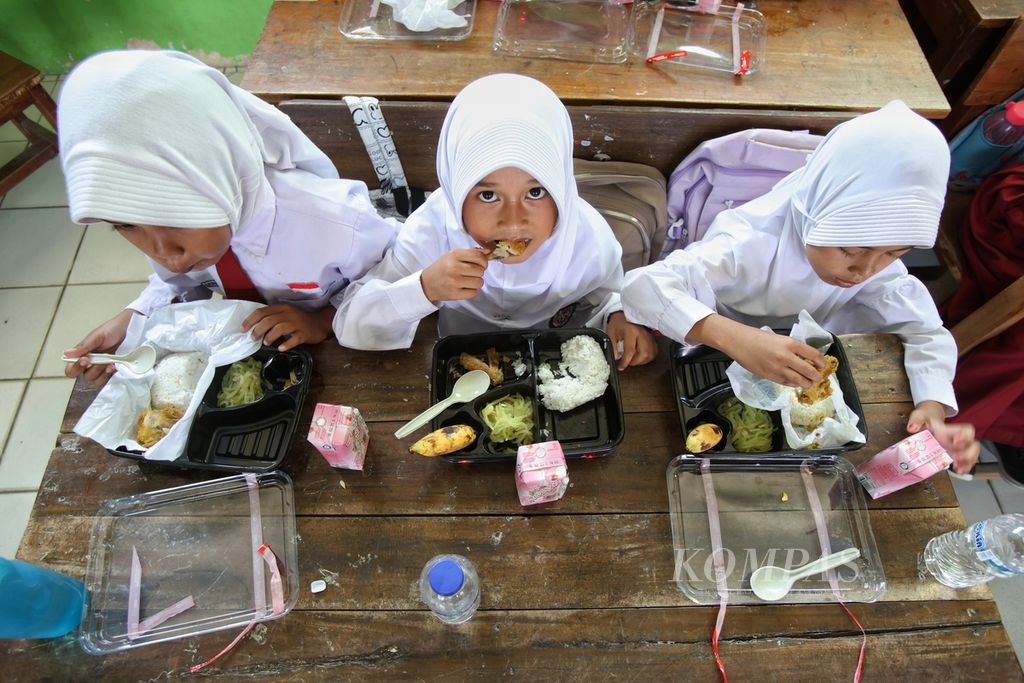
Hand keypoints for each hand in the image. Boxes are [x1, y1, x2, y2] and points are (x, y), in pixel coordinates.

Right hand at [62, 309, 134, 386]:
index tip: (85, 360)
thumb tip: (67, 353)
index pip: (71, 369)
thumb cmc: (112, 330)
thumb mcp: (97, 335)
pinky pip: (107, 380)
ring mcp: (101, 368)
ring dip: (102, 373)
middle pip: (84, 377)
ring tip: (110, 363)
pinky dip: (110, 375)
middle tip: (102, 361)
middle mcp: (90, 363)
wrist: (130, 329)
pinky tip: (115, 367)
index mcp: (82, 355)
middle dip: (94, 370)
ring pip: (96, 380)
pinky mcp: (111, 371)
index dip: (76, 368)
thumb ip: (84, 346)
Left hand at [241, 304, 334, 351]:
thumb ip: (271, 318)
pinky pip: (294, 339)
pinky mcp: (304, 334)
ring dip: (270, 336)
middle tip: (252, 338)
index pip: (262, 311)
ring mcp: (297, 324)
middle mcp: (288, 314)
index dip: (250, 320)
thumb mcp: (284, 314)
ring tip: (266, 343)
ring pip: (280, 328)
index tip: (242, 329)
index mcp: (281, 308)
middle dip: (258, 330)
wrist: (319, 323)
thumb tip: (253, 328)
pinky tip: (281, 348)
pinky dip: (286, 344)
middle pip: (269, 320)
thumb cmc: (298, 320)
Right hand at [420, 249, 488, 302]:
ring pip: (479, 282)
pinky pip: (474, 293)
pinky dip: (471, 291)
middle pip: (480, 271)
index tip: (481, 264)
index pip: (478, 256)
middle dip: (479, 273)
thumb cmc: (442, 268)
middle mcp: (454, 267)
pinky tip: (464, 288)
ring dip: (476, 282)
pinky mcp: (454, 294)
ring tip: (468, 281)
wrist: (427, 283)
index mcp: (454, 255)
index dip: (484, 261)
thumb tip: (488, 252)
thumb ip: (471, 253)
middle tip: (470, 273)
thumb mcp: (453, 255)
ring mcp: (454, 281)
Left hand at [607, 312, 657, 369]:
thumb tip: (615, 357)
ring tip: (633, 359)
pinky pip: (654, 351)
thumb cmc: (618, 323)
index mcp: (631, 331)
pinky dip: (648, 357)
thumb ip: (612, 345)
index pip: (630, 350)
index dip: (625, 361)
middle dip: (635, 362)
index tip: (621, 366)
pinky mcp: (652, 339)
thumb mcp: (611, 333)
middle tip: (628, 362)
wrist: (625, 316)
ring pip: (651, 354)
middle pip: (644, 354)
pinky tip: (640, 356)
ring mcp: (648, 336)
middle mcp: (642, 334)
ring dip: (642, 361)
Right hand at [697, 316, 824, 387]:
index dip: (821, 362)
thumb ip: (792, 348)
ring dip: (807, 383)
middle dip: (816, 376)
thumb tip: (805, 358)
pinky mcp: (770, 376)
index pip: (814, 355)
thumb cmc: (758, 337)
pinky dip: (794, 383)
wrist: (739, 342)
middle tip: (818, 378)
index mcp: (791, 344)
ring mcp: (779, 368)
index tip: (823, 365)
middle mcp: (787, 357)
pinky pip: (787, 383)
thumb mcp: (779, 338)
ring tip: (809, 383)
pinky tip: (796, 382)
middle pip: (809, 370)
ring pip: (799, 380)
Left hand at [908, 401, 979, 474]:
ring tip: (958, 469)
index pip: (967, 430)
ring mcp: (957, 448)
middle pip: (973, 445)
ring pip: (971, 455)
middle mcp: (958, 438)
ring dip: (967, 463)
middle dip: (968, 454)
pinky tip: (958, 472)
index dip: (965, 436)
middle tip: (957, 458)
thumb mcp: (920, 416)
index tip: (957, 442)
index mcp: (951, 429)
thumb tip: (912, 428)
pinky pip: (965, 462)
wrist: (927, 422)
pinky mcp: (954, 454)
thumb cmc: (926, 419)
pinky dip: (964, 467)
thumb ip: (916, 420)